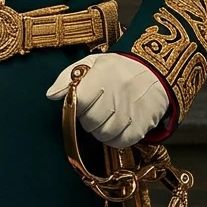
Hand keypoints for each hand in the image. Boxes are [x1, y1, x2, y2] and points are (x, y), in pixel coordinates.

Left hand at [46, 52, 169, 147]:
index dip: (76, 104)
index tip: (80, 101)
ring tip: (105, 117)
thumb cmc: (118, 70)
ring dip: (100, 129)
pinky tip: (117, 125)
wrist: (154, 72)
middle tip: (94, 109)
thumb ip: (68, 77)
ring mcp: (132, 111)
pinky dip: (115, 138)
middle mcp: (119, 93)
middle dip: (87, 118)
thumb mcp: (92, 64)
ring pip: (103, 134)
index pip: (80, 100)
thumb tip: (52, 94)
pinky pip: (120, 142)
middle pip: (90, 121)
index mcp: (104, 74)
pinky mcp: (142, 125)